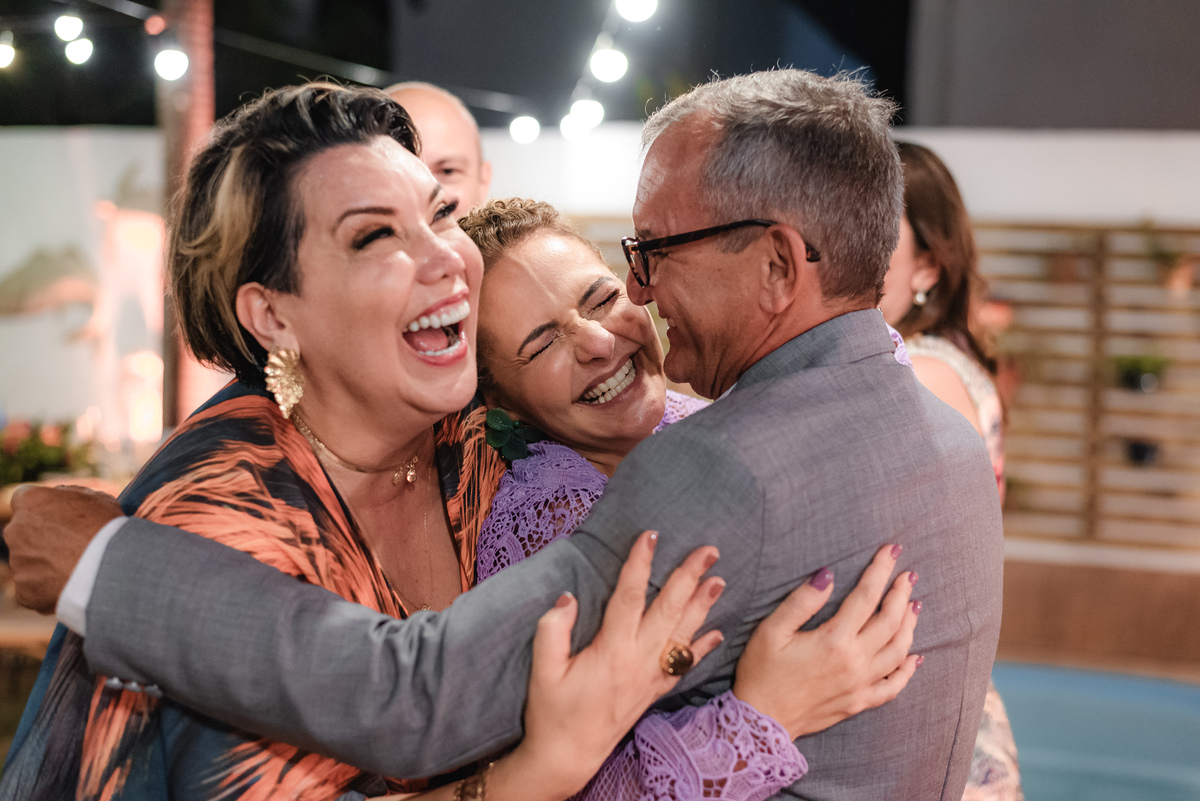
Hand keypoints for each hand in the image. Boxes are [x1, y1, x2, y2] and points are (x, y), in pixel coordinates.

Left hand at [4, 484, 122, 613]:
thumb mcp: (97, 498)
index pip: (24, 499)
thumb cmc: (107, 528)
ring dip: (48, 565)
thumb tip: (65, 500)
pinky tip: (73, 586)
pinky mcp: (23, 592)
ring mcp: (18, 563)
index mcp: (31, 502)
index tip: (58, 517)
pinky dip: (49, 590)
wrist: (110, 567)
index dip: (42, 509)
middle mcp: (16, 530)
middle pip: (24, 533)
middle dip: (42, 538)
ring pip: (30, 562)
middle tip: (71, 546)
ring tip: (79, 569)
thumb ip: (73, 497)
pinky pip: (34, 589)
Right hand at [497, 531, 725, 800]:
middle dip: (688, 577)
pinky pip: (684, 666)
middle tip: (709, 550)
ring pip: (682, 635)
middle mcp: (637, 661)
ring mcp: (649, 677)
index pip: (628, 597)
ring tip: (719, 580)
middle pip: (668, 610)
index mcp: (611, 650)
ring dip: (702, 606)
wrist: (568, 757)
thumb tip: (567, 598)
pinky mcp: (653, 692)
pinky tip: (717, 633)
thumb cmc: (552, 712)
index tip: (650, 535)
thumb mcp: (542, 670)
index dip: (640, 563)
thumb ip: (552, 631)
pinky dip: (702, 648)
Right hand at [733, 543, 920, 739]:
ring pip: (898, 651)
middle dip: (901, 594)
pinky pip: (893, 686)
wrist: (761, 721)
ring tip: (914, 605)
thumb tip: (828, 575)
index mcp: (834, 640)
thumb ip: (801, 601)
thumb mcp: (771, 631)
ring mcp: (860, 684)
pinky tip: (915, 657)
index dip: (880, 571)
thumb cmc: (761, 672)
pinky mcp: (859, 703)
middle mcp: (854, 662)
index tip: (891, 551)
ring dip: (910, 625)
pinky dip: (908, 671)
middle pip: (890, 621)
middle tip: (908, 575)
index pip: (866, 597)